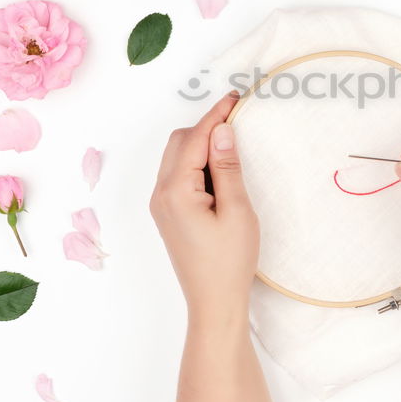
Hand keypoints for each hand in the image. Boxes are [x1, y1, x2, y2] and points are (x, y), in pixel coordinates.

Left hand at [150, 92, 258, 326]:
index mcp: (176, 191)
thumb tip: (222, 131)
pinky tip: (221, 171)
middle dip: (206, 128)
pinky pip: (179, 175)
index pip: (194, 139)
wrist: (214, 303)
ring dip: (202, 146)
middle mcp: (161, 194)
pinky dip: (198, 164)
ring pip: (177, 157)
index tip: (236, 98)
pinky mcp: (169, 214)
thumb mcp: (237, 210)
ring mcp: (162, 205)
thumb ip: (228, 167)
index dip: (215, 115)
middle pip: (179, 143)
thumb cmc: (229, 262)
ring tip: (234, 148)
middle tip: (239, 123)